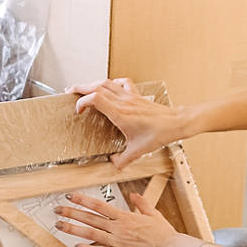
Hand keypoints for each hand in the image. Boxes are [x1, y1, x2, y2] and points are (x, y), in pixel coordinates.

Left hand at [55, 190, 180, 246]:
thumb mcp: (153, 213)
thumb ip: (141, 203)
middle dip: (72, 213)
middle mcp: (118, 227)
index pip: (99, 206)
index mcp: (124, 216)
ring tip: (60, 226)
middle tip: (58, 210)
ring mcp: (118, 241)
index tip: (71, 196)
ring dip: (74, 229)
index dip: (83, 200)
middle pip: (90, 218)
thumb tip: (134, 195)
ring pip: (91, 233)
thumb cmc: (163, 234)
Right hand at [65, 77, 185, 167]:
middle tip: (71, 91)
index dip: (82, 102)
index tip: (78, 111)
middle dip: (81, 88)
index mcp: (120, 113)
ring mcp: (130, 97)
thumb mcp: (138, 151)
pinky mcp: (137, 96)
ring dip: (93, 83)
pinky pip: (123, 83)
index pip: (95, 99)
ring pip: (107, 83)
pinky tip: (111, 87)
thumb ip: (123, 160)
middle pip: (97, 86)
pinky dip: (113, 83)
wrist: (176, 123)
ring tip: (85, 87)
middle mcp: (124, 102)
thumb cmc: (159, 134)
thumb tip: (113, 164)